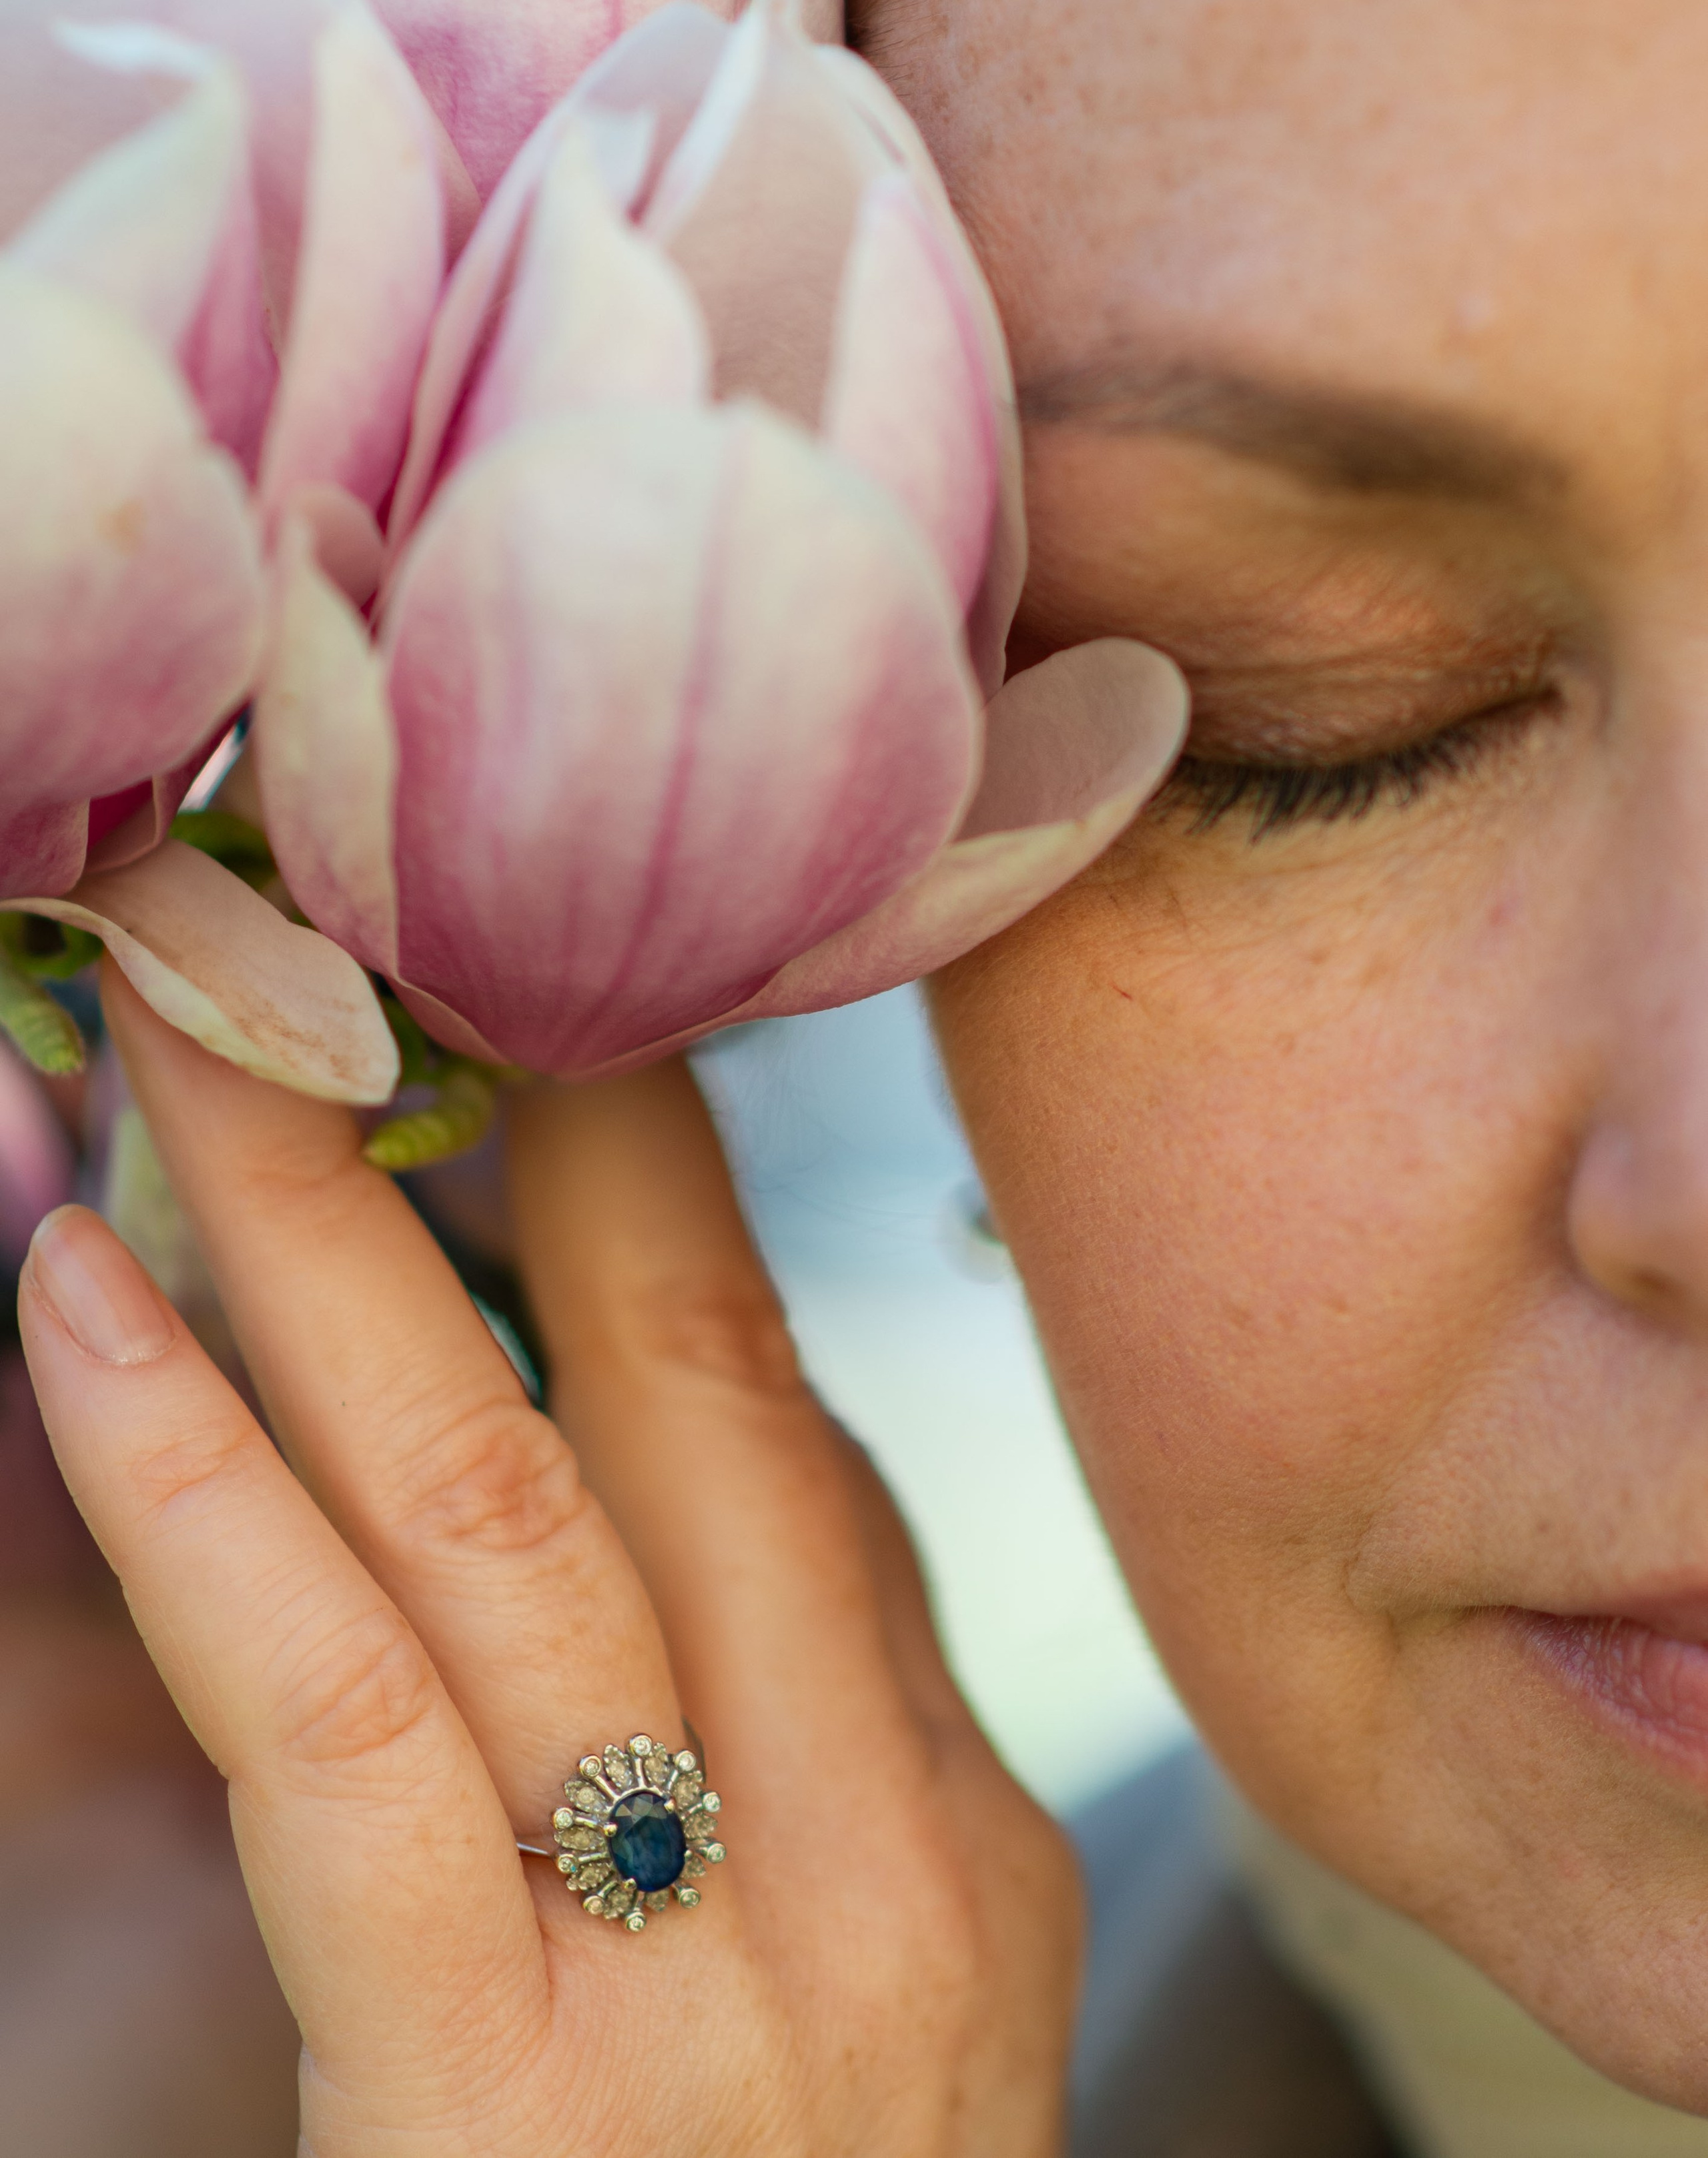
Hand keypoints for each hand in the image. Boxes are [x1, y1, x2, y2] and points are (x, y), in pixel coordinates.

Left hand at [18, 974, 1078, 2155]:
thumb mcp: (886, 2006)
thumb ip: (801, 1740)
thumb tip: (708, 1446)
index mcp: (947, 1820)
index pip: (784, 1422)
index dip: (652, 1174)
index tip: (540, 1000)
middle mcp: (865, 1850)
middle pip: (682, 1377)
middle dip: (528, 1103)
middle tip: (369, 895)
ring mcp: (703, 1963)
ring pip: (495, 1495)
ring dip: (320, 1224)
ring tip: (199, 1027)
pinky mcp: (499, 2099)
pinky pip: (343, 1726)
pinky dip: (201, 1487)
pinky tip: (86, 1310)